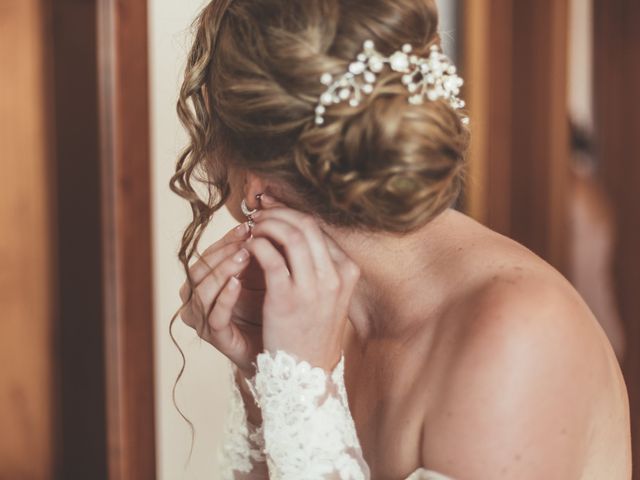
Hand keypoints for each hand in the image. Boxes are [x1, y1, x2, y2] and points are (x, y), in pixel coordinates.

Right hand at [178, 222, 265, 377]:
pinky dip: (225, 297)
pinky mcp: (216, 337)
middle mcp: (198, 299)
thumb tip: (267, 213)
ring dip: (223, 269)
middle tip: (248, 238)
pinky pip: (213, 315)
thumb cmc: (271, 306)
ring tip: (245, 255)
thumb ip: (259, 249)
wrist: (281, 347)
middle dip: (224, 251)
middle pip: (199, 269)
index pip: (209, 254)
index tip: (248, 225)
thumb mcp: (264, 272)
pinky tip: (238, 283)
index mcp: (207, 281)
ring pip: (201, 290)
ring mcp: (204, 319)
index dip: (226, 238)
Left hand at [246, 195, 360, 371]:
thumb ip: (323, 267)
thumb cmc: (314, 333)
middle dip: (280, 213)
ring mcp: (313, 287)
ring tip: (254, 228)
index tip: (277, 213)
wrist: (307, 374)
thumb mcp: (332, 297)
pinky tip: (249, 247)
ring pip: (290, 235)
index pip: (321, 229)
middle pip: (308, 225)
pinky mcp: (286, 298)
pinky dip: (257, 245)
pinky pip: (270, 257)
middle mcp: (334, 276)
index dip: (294, 215)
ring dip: (267, 225)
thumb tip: (301, 236)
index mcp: (347, 272)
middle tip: (261, 215)